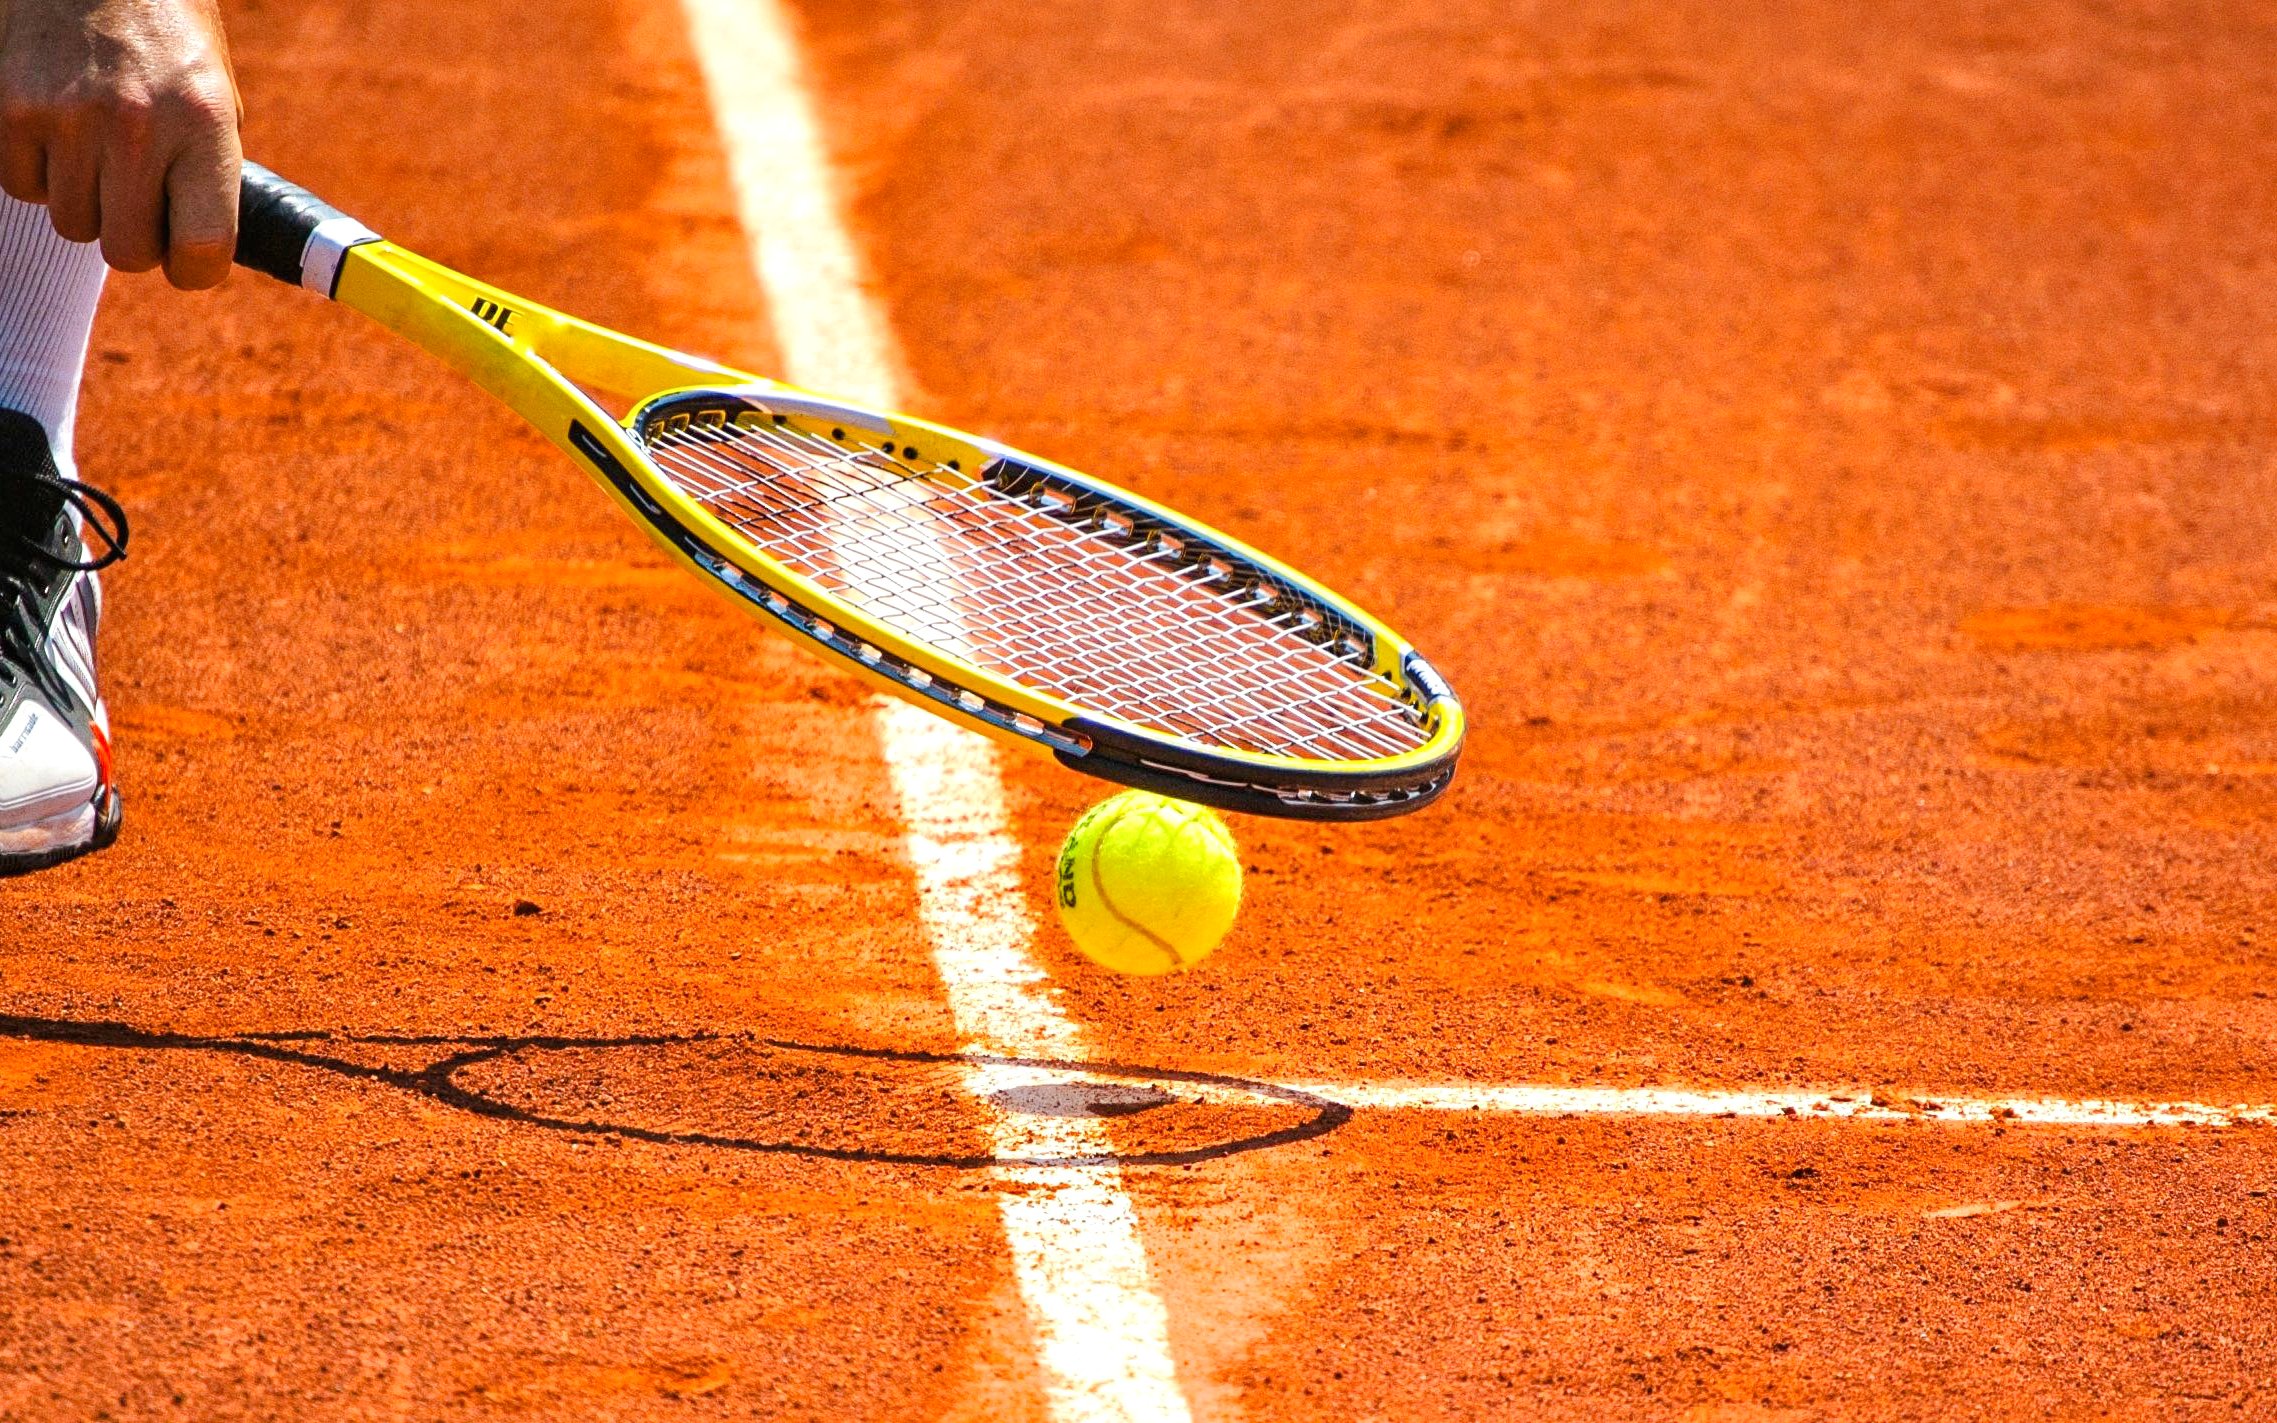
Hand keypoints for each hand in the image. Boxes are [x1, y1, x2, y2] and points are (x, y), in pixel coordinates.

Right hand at [0, 0, 240, 288]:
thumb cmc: (165, 29)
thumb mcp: (216, 91)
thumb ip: (211, 167)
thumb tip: (200, 243)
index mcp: (203, 124)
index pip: (202, 249)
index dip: (194, 269)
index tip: (188, 258)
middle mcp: (136, 125)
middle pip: (127, 253)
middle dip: (135, 240)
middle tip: (139, 203)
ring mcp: (68, 118)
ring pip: (73, 224)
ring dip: (87, 202)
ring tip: (100, 150)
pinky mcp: (13, 109)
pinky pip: (25, 187)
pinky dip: (41, 172)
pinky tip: (61, 130)